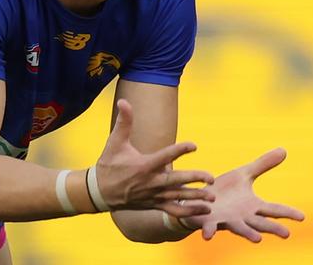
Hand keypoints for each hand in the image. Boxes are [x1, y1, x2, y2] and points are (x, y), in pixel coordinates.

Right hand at [96, 99, 214, 217]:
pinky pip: (174, 211)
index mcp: (143, 165)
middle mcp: (150, 181)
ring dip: (196, 197)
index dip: (180, 150)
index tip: (194, 145)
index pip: (165, 156)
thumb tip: (123, 101)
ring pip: (178, 197)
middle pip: (176, 180)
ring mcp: (153, 195)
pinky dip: (189, 211)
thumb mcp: (115, 141)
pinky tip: (204, 210)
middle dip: (194, 179)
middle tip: (210, 178)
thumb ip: (124, 121)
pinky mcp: (154, 204)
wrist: (100, 191)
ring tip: (212, 195)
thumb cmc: (109, 164)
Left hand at [182, 148, 304, 241]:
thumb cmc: (225, 191)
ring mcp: (226, 221)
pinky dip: (210, 230)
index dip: (287, 213)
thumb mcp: (243, 174)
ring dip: (247, 233)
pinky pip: (210, 227)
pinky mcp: (208, 222)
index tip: (302, 216)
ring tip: (258, 239)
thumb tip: (284, 150)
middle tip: (286, 233)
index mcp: (252, 206)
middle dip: (272, 228)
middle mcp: (242, 217)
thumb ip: (262, 165)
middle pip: (260, 223)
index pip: (273, 210)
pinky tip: (208, 235)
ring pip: (239, 228)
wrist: (199, 200)